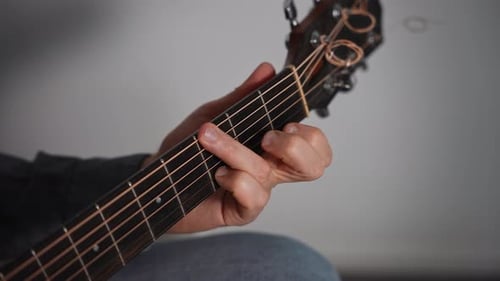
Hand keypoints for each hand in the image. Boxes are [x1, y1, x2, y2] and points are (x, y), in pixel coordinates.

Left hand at [143, 63, 332, 232]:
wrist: (159, 178)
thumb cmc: (189, 150)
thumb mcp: (216, 115)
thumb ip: (243, 96)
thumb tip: (267, 70)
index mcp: (273, 147)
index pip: (315, 145)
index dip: (310, 135)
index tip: (284, 123)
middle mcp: (271, 170)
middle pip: (315, 166)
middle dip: (294, 146)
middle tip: (266, 138)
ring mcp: (258, 191)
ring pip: (268, 172)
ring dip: (235, 150)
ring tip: (210, 140)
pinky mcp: (242, 210)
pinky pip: (253, 195)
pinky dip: (233, 178)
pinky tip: (216, 174)